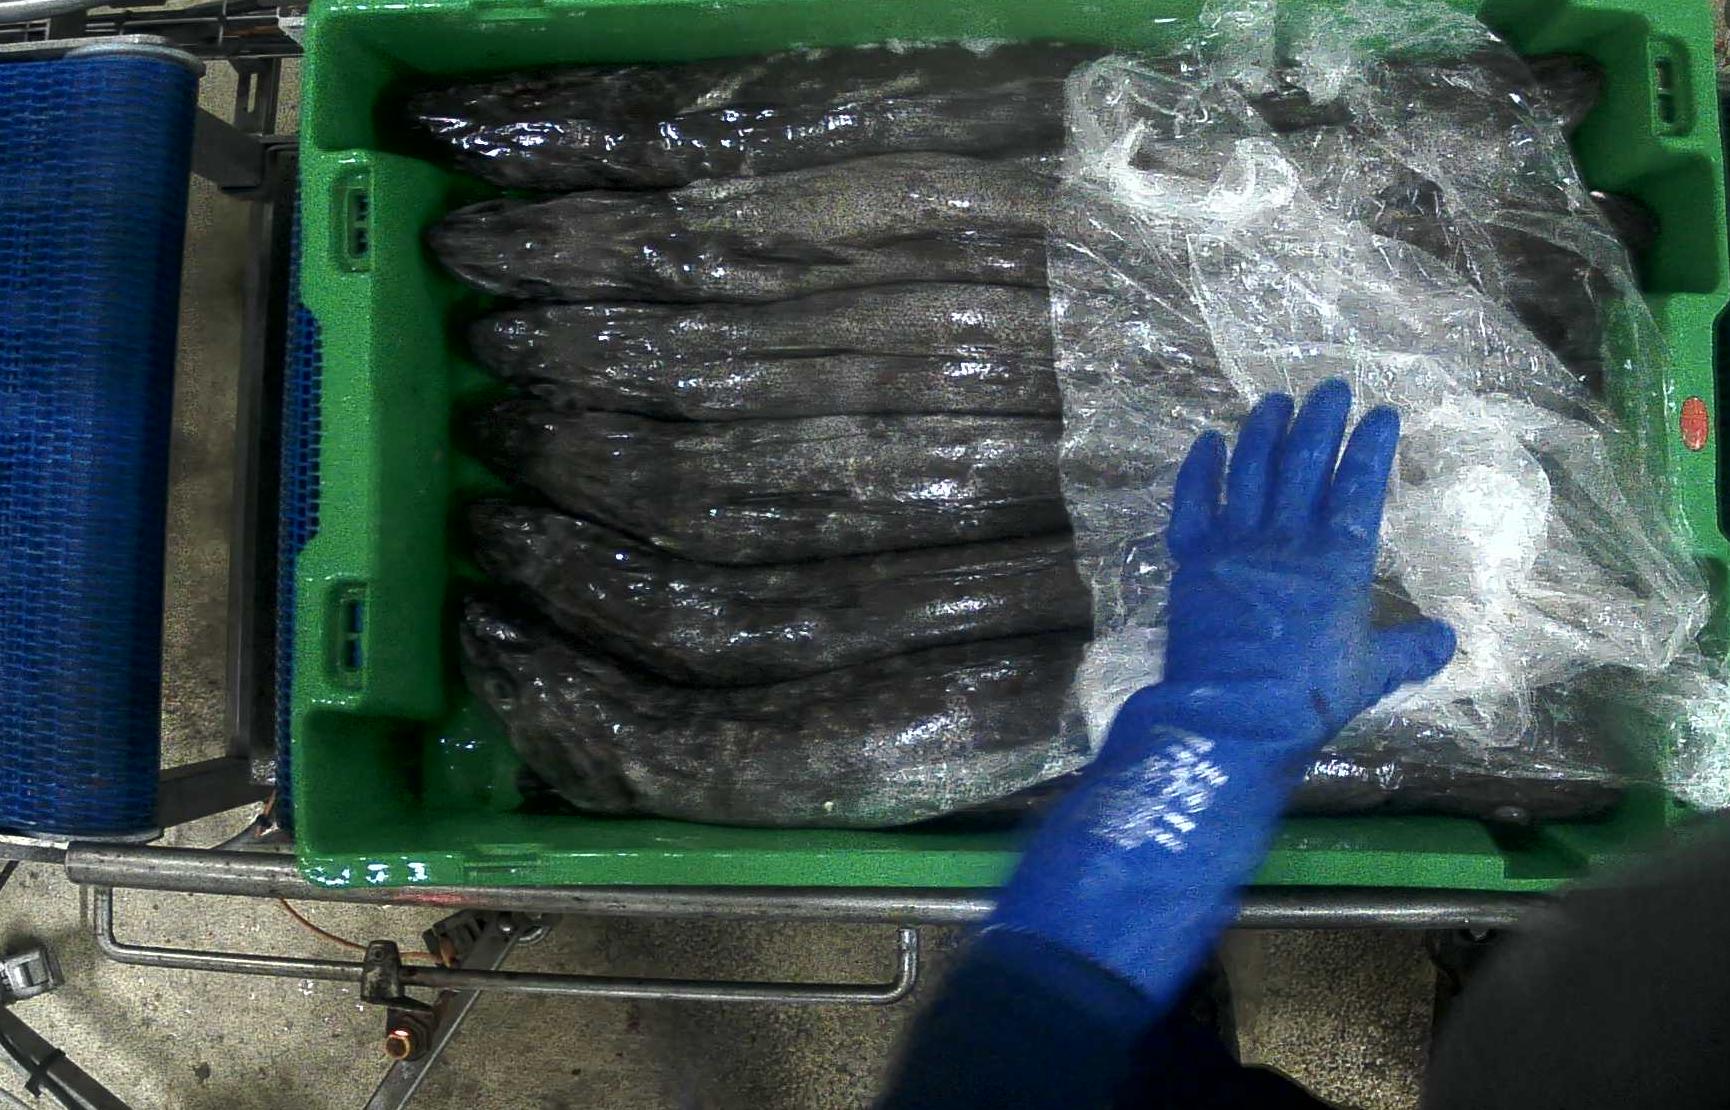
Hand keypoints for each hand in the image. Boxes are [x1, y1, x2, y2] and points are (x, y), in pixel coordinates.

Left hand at [1158, 377, 1455, 748]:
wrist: (1234, 714)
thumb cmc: (1310, 695)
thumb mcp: (1373, 673)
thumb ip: (1410, 649)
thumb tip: (1447, 639)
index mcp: (1339, 558)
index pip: (1361, 484)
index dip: (1372, 444)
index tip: (1382, 413)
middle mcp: (1288, 537)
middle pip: (1305, 460)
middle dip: (1320, 419)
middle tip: (1330, 389)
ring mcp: (1235, 542)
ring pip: (1250, 469)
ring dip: (1263, 430)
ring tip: (1273, 401)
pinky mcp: (1192, 558)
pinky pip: (1193, 501)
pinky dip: (1200, 468)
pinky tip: (1209, 441)